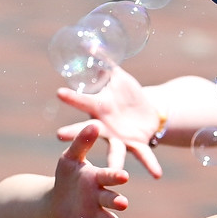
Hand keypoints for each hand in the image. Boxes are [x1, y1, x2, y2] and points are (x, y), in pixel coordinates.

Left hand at [50, 124, 129, 217]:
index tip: (123, 176)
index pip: (108, 176)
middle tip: (123, 203)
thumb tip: (94, 124)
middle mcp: (100, 196)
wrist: (59, 196)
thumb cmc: (69, 173)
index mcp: (98, 177)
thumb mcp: (71, 156)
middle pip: (110, 198)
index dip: (115, 176)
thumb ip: (82, 142)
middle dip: (117, 201)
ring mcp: (94, 212)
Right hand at [56, 65, 165, 179]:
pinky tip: (157, 175)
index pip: (82, 101)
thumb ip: (103, 62)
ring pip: (113, 152)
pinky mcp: (136, 145)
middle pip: (86, 132)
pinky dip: (151, 165)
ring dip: (114, 164)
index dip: (72, 96)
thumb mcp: (116, 75)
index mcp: (99, 107)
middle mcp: (104, 127)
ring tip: (115, 174)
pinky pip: (144, 156)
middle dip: (74, 134)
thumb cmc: (126, 93)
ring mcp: (119, 139)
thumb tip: (88, 42)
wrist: (145, 112)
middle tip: (59, 136)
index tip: (59, 92)